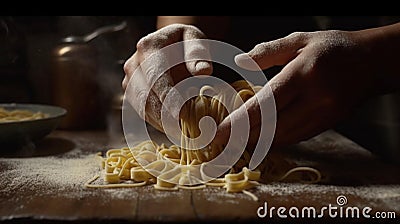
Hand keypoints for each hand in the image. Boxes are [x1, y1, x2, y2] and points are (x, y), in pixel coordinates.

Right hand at [123, 24, 212, 131]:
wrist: (169, 45)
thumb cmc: (185, 43)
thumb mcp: (195, 39)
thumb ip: (198, 52)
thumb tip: (203, 71)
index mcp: (149, 47)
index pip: (156, 77)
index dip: (168, 98)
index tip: (181, 115)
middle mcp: (134, 64)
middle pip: (146, 96)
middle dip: (165, 116)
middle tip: (185, 130)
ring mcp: (129, 80)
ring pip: (142, 108)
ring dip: (161, 123)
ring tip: (182, 132)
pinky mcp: (131, 94)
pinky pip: (143, 113)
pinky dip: (158, 123)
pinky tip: (175, 129)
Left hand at [216, 29, 381, 148]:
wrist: (372, 61)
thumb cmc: (331, 47)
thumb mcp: (299, 40)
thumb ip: (267, 51)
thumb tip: (239, 62)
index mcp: (302, 75)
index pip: (265, 105)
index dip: (239, 122)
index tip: (219, 133)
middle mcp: (314, 99)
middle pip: (271, 127)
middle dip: (243, 136)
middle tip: (222, 141)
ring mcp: (324, 115)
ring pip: (284, 137)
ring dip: (258, 141)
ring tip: (237, 140)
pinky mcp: (328, 124)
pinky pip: (297, 137)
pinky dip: (276, 139)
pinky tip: (262, 138)